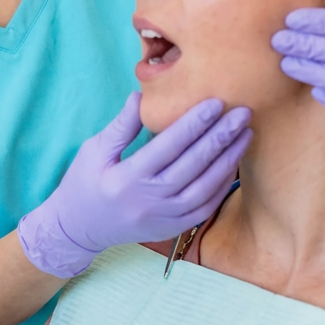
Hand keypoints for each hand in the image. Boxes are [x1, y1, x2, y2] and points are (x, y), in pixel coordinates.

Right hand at [17, 94, 252, 277]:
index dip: (194, 123)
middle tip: (243, 113)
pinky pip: (204, 208)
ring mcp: (162, 218)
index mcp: (126, 178)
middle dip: (220, 137)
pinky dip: (221, 186)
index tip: (215, 102)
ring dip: (227, 160)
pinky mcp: (171, 228)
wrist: (78, 229)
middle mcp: (148, 201)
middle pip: (192, 165)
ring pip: (204, 187)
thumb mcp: (94, 151)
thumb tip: (140, 96)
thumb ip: (121, 126)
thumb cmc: (84, 183)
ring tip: (245, 135)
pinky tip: (233, 163)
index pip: (168, 146)